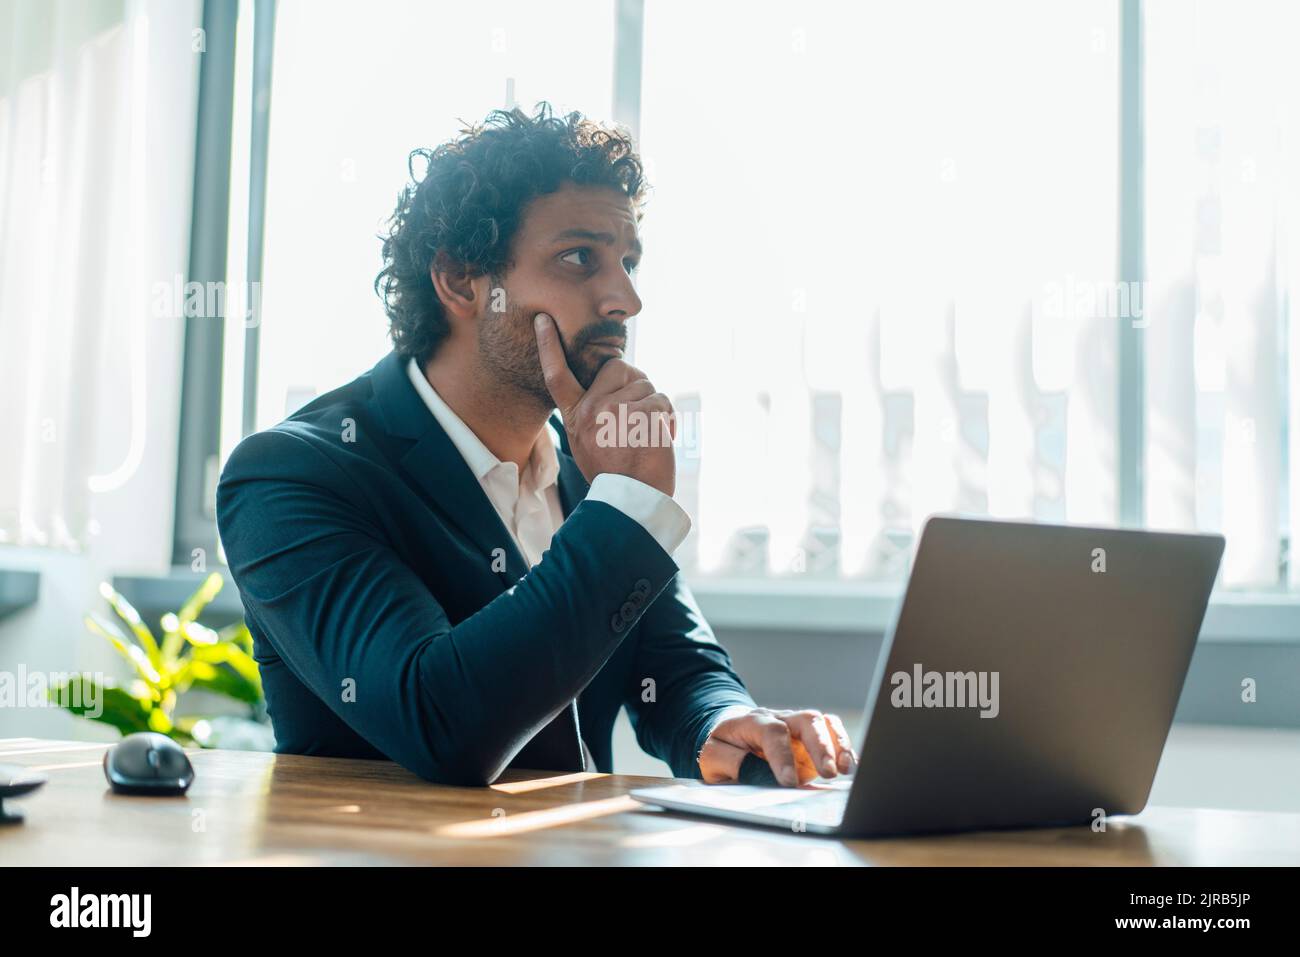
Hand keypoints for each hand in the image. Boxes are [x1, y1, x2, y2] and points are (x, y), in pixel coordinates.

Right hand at [534, 312, 676, 496]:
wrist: (633, 502)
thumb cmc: (615, 474)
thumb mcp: (589, 442)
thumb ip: (595, 411)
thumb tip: (621, 378)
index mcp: (576, 416)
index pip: (558, 376)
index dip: (549, 347)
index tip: (545, 321)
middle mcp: (592, 410)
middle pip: (620, 368)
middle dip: (636, 384)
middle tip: (637, 416)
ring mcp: (616, 412)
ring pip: (647, 385)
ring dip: (654, 407)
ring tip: (646, 436)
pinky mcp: (642, 416)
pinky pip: (662, 401)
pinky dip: (667, 419)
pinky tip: (659, 439)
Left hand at [698, 706, 858, 786]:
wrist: (729, 731)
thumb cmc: (721, 745)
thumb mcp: (711, 756)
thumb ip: (731, 762)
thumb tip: (754, 773)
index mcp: (753, 722)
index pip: (773, 732)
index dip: (782, 756)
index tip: (788, 782)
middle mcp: (781, 720)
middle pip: (806, 720)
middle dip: (821, 746)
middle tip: (828, 773)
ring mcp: (798, 728)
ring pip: (823, 723)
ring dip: (838, 744)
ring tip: (845, 770)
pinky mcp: (811, 740)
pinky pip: (832, 734)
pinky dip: (844, 749)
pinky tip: (850, 767)